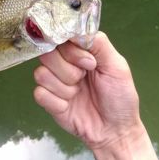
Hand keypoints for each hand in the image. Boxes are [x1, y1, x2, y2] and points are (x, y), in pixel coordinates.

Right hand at [33, 32, 143, 148]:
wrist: (115, 130)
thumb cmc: (120, 97)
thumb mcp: (117, 65)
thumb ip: (98, 43)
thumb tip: (75, 29)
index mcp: (79, 52)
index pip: (60, 38)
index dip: (71, 50)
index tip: (89, 62)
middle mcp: (63, 64)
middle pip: (47, 54)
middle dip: (69, 69)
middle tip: (85, 78)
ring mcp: (54, 82)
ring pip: (41, 74)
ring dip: (64, 87)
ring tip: (79, 93)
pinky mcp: (47, 101)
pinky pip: (39, 93)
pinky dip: (56, 101)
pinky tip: (69, 105)